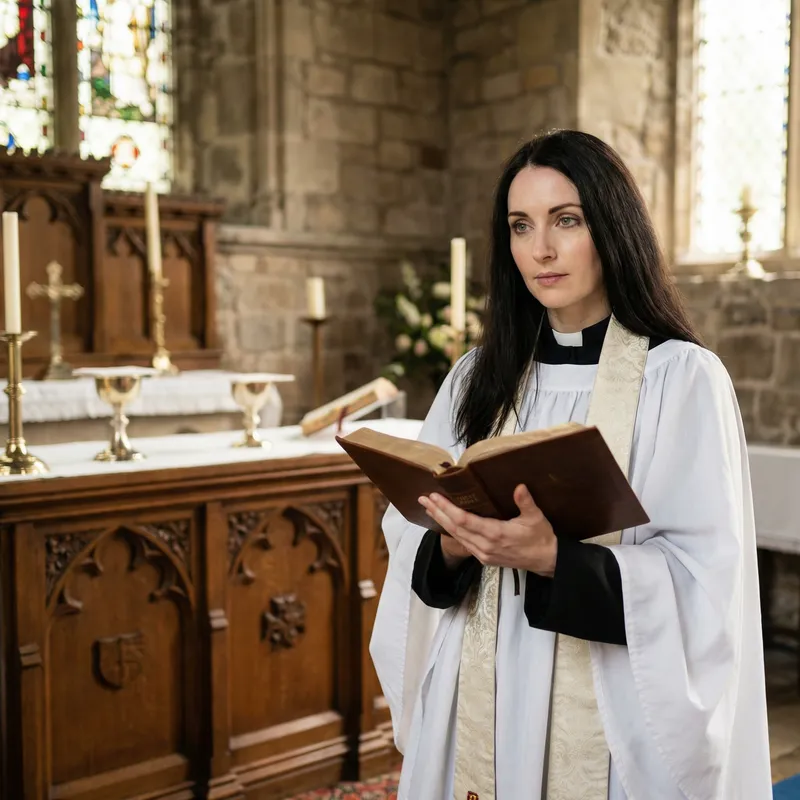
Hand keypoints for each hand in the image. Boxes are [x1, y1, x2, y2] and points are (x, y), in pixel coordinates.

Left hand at [418, 484, 557, 576]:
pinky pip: (463, 543)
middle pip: (454, 528)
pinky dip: (452, 531)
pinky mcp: (484, 558)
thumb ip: (526, 502)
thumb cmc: (541, 538)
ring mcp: (483, 554)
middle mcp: (485, 546)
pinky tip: (445, 522)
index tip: (435, 497)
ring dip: (441, 521)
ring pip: (456, 536)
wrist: (546, 561)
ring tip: (429, 508)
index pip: (464, 520)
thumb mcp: (536, 518)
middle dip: (437, 512)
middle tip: (423, 499)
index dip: (447, 508)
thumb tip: (519, 486)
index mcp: (496, 534)